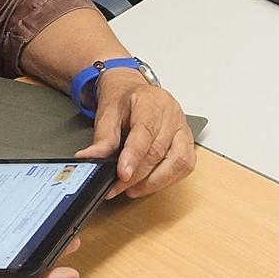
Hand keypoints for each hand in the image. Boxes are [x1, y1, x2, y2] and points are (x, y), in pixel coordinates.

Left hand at [76, 71, 196, 198]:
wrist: (131, 88)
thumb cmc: (122, 99)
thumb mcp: (107, 113)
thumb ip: (102, 138)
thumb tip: (91, 158)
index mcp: (150, 101)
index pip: (146, 132)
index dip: (134, 156)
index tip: (122, 174)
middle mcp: (172, 114)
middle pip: (159, 151)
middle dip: (137, 175)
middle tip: (116, 188)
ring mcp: (183, 127)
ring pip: (178, 162)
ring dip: (155, 181)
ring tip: (132, 189)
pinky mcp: (187, 141)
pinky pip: (185, 166)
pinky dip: (167, 179)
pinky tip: (149, 183)